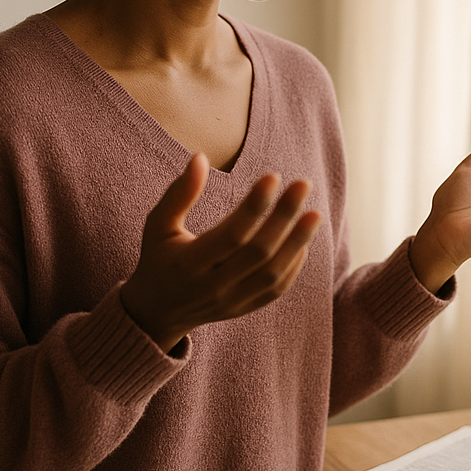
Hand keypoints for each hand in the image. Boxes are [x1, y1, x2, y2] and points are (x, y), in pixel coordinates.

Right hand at [120, 153, 321, 352]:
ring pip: (273, 274)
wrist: (156, 313)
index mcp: (189, 264)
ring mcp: (231, 301)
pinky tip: (303, 240)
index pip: (231, 234)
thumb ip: (179, 193)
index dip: (254, 205)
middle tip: (303, 185)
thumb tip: (200, 157)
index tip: (273, 177)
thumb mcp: (158, 225)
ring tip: (314, 214)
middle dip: (285, 216)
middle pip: (258, 252)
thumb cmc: (158, 259)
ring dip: (297, 242)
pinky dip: (293, 265)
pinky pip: (276, 290)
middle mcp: (212, 286)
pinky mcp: (244, 309)